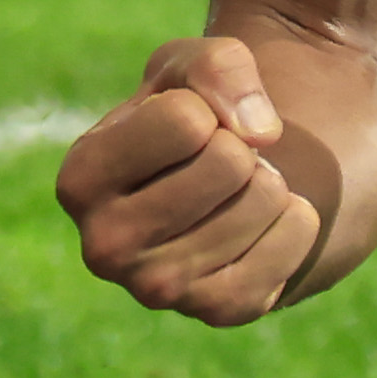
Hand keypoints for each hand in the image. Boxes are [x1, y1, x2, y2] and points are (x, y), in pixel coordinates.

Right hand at [58, 31, 324, 324]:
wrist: (234, 186)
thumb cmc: (195, 118)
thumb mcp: (189, 68)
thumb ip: (216, 66)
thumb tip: (259, 132)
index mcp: (79, 180)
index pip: (185, 120)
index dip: (205, 109)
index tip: (191, 132)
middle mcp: (104, 247)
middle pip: (228, 161)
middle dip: (240, 147)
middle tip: (222, 166)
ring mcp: (159, 289)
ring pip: (263, 197)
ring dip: (267, 182)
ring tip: (236, 195)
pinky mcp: (218, 311)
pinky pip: (293, 238)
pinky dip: (297, 217)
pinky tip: (263, 225)